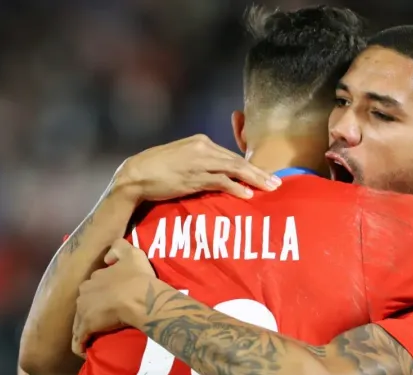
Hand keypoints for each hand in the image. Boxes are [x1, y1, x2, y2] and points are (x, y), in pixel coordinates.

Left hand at [72, 239, 157, 357]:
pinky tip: (85, 351)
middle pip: (84, 303)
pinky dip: (80, 345)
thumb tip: (107, 257)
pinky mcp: (86, 328)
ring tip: (95, 335)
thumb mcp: (132, 253)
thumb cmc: (138, 277)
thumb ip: (118, 248)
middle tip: (104, 318)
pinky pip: (79, 340)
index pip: (93, 286)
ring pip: (79, 322)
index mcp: (93, 278)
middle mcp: (84, 293)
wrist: (140, 297)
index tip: (110, 300)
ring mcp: (83, 312)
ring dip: (85, 328)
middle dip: (90, 310)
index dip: (102, 293)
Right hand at [114, 134, 280, 201]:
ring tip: (270, 188)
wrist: (135, 175)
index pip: (231, 155)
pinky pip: (220, 182)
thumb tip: (219, 174)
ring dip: (254, 180)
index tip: (265, 175)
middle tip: (277, 182)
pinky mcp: (193, 177)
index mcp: (201, 142)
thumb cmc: (156, 170)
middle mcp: (203, 148)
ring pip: (234, 169)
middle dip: (259, 172)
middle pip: (237, 160)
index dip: (250, 167)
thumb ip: (201, 163)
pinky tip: (248, 194)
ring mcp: (198, 162)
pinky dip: (236, 187)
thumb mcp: (182, 159)